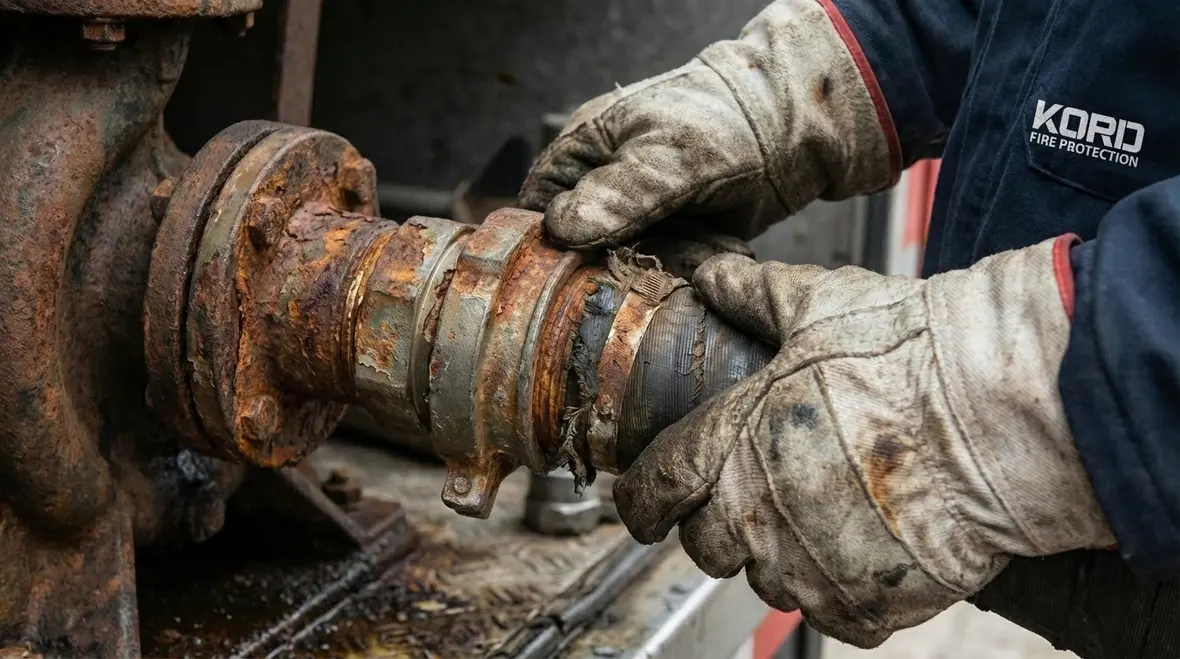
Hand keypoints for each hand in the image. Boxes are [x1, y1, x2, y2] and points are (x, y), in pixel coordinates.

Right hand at [519, 0, 896, 249]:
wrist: (790, 129)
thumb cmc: (725, 122)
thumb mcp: (668, 158)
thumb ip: (617, 196)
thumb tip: (560, 229)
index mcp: (584, 150)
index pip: (540, 205)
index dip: (549, 241)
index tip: (575, 269)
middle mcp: (604, 185)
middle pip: (580, 245)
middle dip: (618, 262)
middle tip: (659, 259)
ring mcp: (638, 214)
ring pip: (625, 263)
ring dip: (665, 264)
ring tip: (705, 243)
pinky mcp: (670, 237)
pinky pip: (663, 268)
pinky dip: (690, 264)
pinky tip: (719, 247)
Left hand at [612, 236, 1113, 647]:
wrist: (999, 411)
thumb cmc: (908, 356)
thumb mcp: (817, 304)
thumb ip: (754, 295)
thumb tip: (714, 277)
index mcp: (729, 445)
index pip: (657, 490)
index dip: (643, 502)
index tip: (647, 508)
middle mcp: (757, 516)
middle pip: (706, 547)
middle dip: (718, 527)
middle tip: (753, 500)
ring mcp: (811, 568)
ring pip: (767, 584)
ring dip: (781, 558)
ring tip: (821, 518)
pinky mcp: (868, 603)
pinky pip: (834, 617)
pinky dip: (842, 593)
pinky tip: (865, 553)